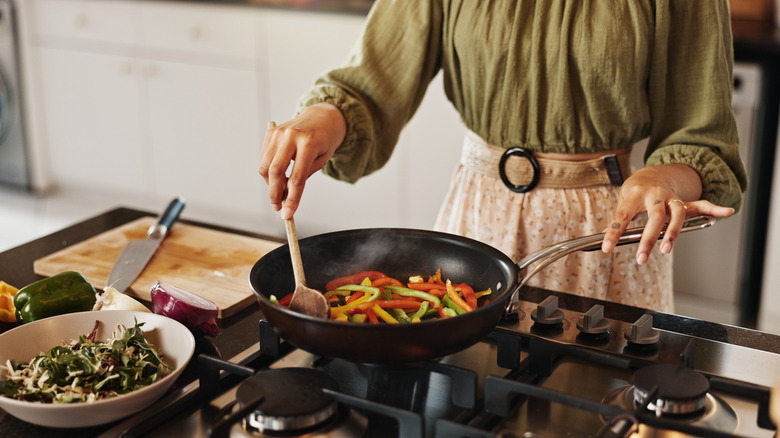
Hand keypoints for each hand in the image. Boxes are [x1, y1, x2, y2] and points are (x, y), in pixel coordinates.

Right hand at [259, 103, 345, 219]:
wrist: (323, 117)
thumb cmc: (325, 141)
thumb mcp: (322, 160)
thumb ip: (303, 175)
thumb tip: (286, 196)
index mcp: (309, 143)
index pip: (297, 178)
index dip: (292, 199)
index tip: (288, 214)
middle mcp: (291, 136)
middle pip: (275, 172)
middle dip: (274, 194)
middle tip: (278, 207)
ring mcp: (279, 133)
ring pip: (266, 166)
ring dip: (270, 184)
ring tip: (280, 191)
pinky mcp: (271, 133)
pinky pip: (265, 158)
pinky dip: (269, 171)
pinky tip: (279, 174)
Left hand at [601, 164, 734, 263]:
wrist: (648, 175)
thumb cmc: (633, 194)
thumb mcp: (622, 204)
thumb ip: (618, 223)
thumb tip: (603, 241)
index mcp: (634, 195)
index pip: (622, 216)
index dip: (613, 233)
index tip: (606, 248)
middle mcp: (654, 196)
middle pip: (654, 216)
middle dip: (648, 238)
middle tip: (641, 258)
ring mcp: (671, 198)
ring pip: (678, 213)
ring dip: (674, 231)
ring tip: (667, 249)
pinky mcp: (683, 202)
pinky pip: (701, 204)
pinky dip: (715, 208)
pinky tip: (727, 212)